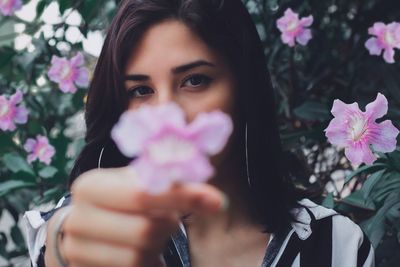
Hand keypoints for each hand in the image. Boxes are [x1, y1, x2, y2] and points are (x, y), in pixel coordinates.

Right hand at [60, 166, 225, 266]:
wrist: (85, 227)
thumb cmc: (120, 201)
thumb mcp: (137, 183)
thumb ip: (168, 184)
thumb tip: (215, 199)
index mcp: (90, 186)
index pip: (142, 193)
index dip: (183, 198)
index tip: (218, 202)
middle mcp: (78, 218)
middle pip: (145, 230)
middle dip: (167, 225)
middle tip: (169, 220)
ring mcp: (76, 250)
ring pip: (139, 257)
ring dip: (157, 247)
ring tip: (153, 235)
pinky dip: (149, 263)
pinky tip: (146, 252)